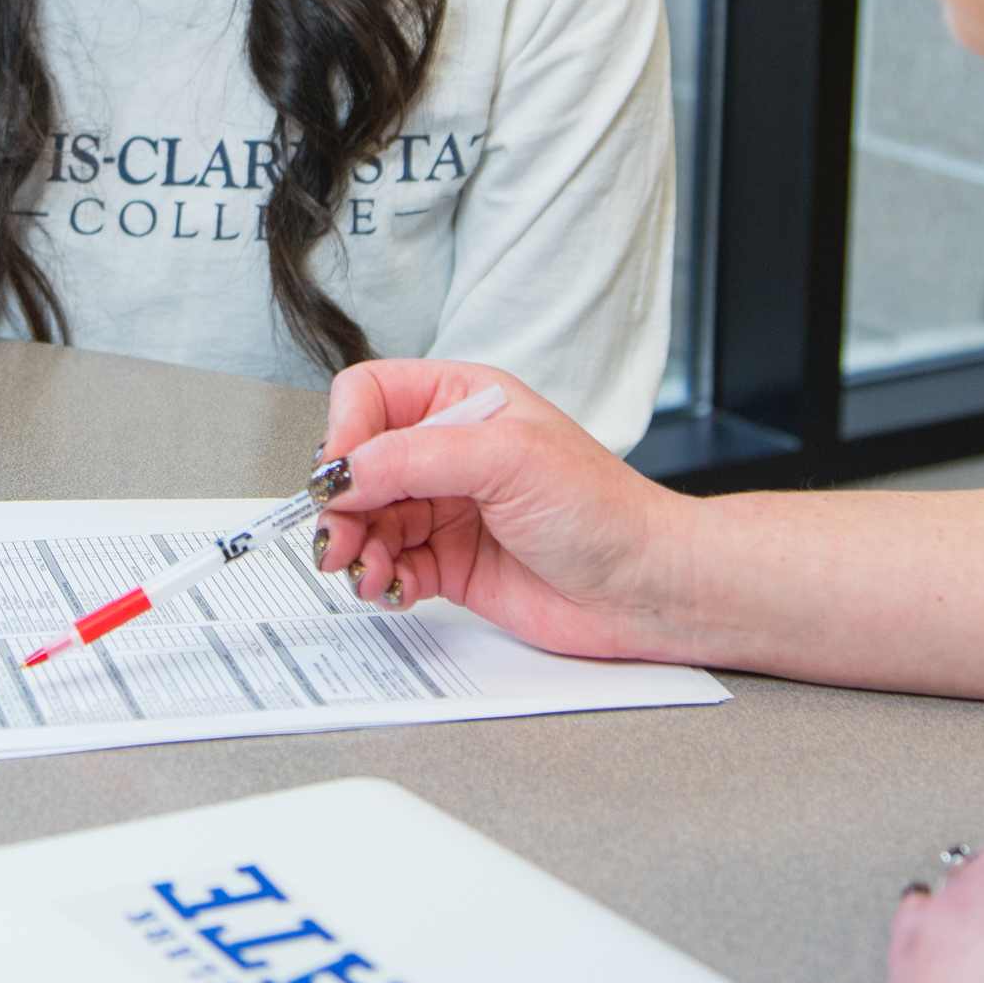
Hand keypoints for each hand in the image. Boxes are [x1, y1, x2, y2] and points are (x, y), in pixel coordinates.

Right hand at [313, 360, 701, 663]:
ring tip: (367, 570)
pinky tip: (396, 586)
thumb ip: (416, 458)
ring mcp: (445, 508)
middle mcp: (447, 452)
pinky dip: (381, 579)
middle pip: (358, 466)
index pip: (370, 396)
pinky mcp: (447, 561)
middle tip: (339, 537)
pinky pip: (389, 566)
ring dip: (356, 548)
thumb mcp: (506, 459)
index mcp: (462, 401)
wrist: (644, 586)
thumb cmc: (603, 508)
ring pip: (366, 521)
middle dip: (341, 504)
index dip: (345, 432)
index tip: (342, 474)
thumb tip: (346, 470)